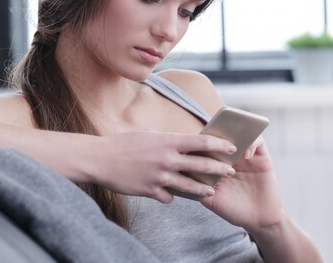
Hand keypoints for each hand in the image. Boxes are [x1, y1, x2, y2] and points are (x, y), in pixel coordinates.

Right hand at [93, 130, 237, 202]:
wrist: (100, 159)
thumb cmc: (123, 143)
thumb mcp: (148, 135)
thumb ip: (167, 140)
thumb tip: (182, 143)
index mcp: (167, 141)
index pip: (201, 142)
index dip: (219, 145)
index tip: (232, 147)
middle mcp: (167, 159)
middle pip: (201, 165)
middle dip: (219, 169)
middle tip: (230, 171)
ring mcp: (159, 177)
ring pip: (190, 186)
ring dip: (203, 189)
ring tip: (211, 190)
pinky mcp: (150, 191)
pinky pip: (168, 196)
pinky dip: (169, 195)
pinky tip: (169, 194)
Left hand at [200, 136, 284, 233]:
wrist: (257, 220)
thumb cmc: (232, 209)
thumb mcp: (210, 199)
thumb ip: (197, 186)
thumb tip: (182, 173)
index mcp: (215, 164)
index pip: (206, 145)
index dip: (199, 142)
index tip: (193, 145)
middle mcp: (229, 157)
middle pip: (222, 135)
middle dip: (216, 134)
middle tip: (212, 139)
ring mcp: (245, 156)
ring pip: (240, 133)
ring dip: (235, 135)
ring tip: (231, 148)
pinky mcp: (262, 157)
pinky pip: (258, 141)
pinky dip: (252, 143)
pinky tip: (246, 156)